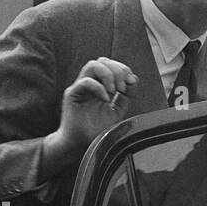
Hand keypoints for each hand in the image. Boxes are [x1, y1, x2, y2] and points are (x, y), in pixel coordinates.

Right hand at [41, 59, 137, 179]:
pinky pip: (85, 82)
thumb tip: (134, 79)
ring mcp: (79, 87)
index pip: (110, 64)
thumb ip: (126, 96)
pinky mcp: (72, 95)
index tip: (131, 82)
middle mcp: (88, 83)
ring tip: (114, 91)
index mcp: (98, 85)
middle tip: (122, 87)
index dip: (122, 69)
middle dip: (117, 70)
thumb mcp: (117, 111)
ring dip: (108, 75)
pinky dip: (99, 88)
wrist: (80, 144)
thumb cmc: (95, 129)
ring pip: (92, 65)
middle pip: (102, 61)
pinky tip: (105, 99)